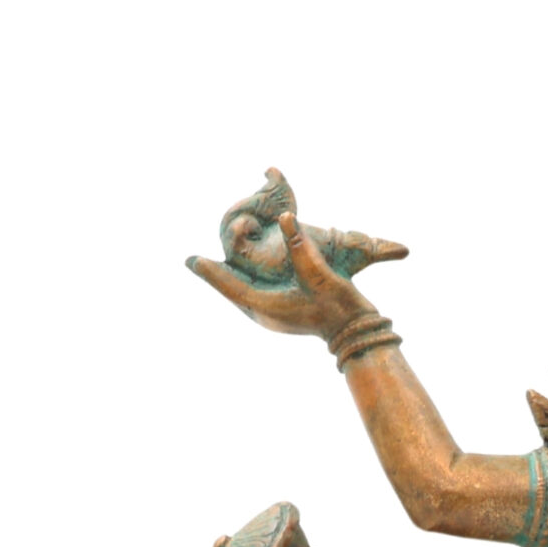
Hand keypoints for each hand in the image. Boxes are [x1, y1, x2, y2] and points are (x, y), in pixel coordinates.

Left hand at [187, 175, 406, 341]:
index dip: (212, 273)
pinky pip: (254, 296)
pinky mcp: (282, 311)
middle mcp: (267, 313)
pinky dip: (245, 282)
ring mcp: (274, 314)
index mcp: (269, 307)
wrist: (356, 329)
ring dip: (230, 279)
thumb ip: (301, 247)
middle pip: (234, 290)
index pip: (233, 287)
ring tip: (211, 266)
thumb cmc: (339, 305)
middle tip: (195, 262)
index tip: (192, 260)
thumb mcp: (320, 274)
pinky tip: (241, 273)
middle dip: (217, 275)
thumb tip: (286, 218)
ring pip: (243, 294)